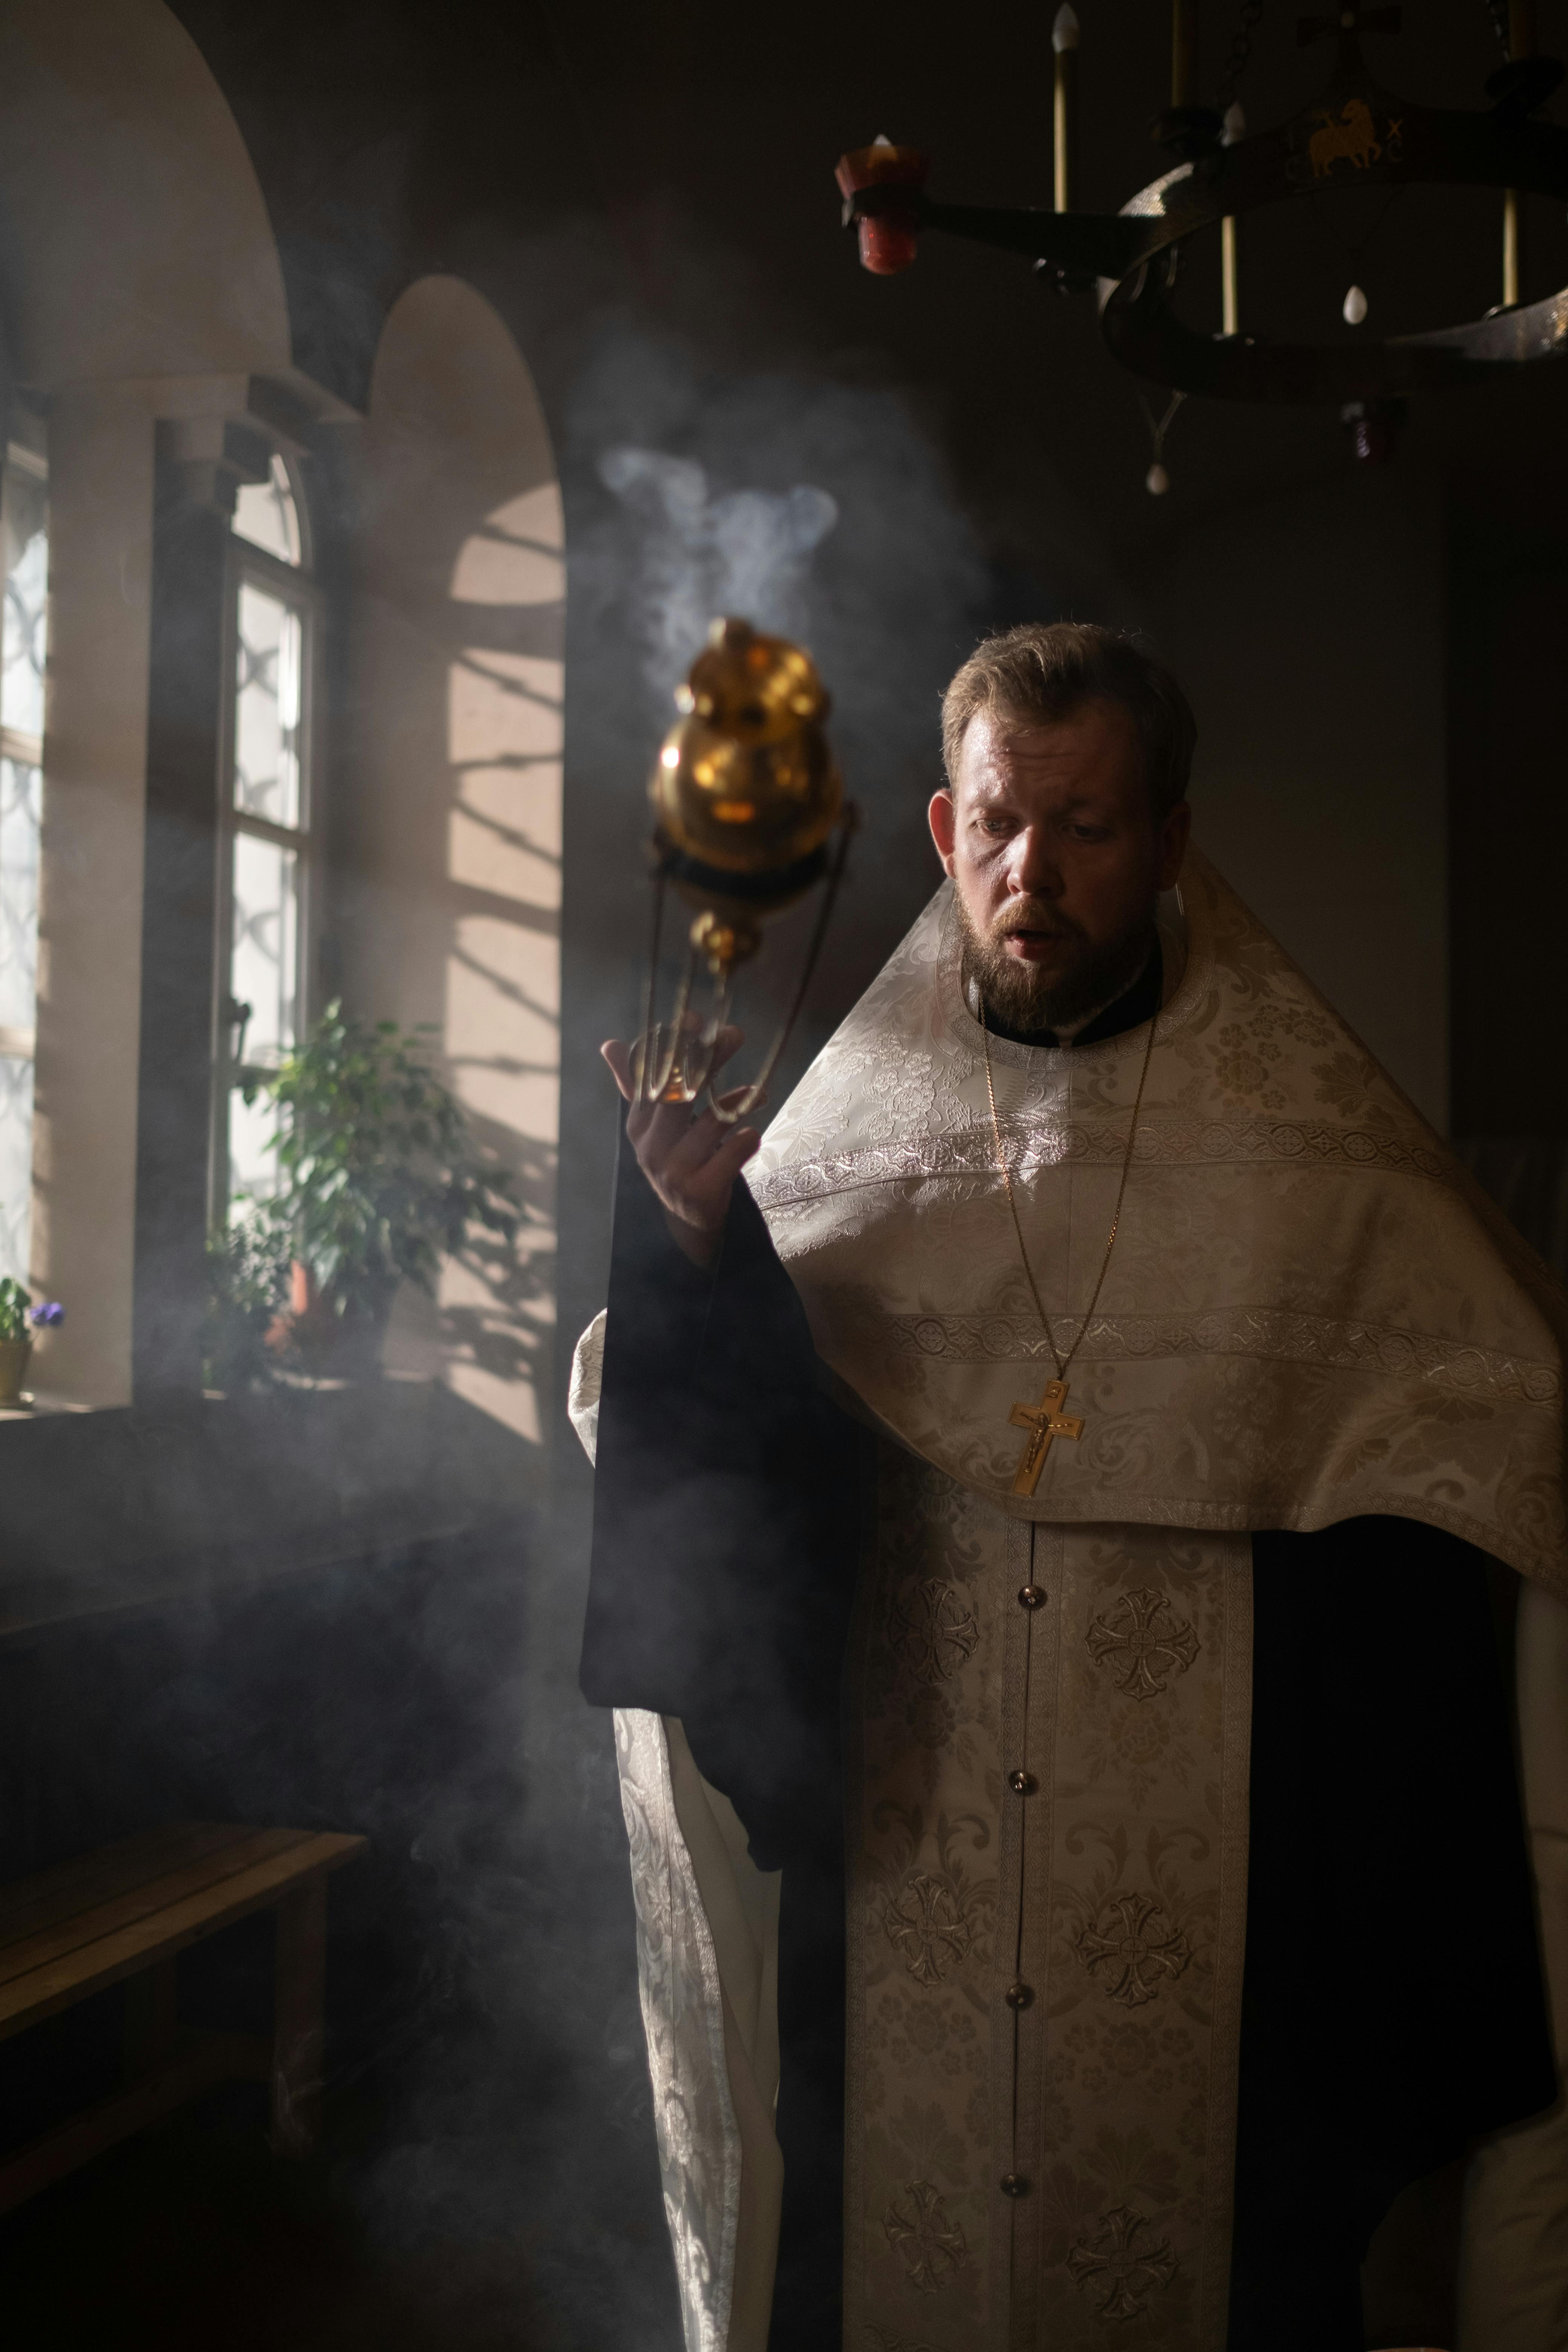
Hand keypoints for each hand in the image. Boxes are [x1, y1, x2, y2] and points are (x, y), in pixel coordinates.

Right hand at [601, 1025, 762, 1268]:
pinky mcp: (700, 1193)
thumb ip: (637, 1084)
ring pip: (708, 1126)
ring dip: (735, 1102)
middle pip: (679, 1095)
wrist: (689, 1221)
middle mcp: (650, 1147)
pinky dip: (744, 1143)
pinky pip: (729, 1159)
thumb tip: (608, 1044)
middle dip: (707, 1060)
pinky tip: (753, 1132)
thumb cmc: (676, 1159)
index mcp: (638, 1124)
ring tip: (758, 1090)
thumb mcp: (654, 1125)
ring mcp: (673, 1172)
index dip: (673, 1046)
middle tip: (734, 1034)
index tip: (694, 1017)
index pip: (653, 1078)